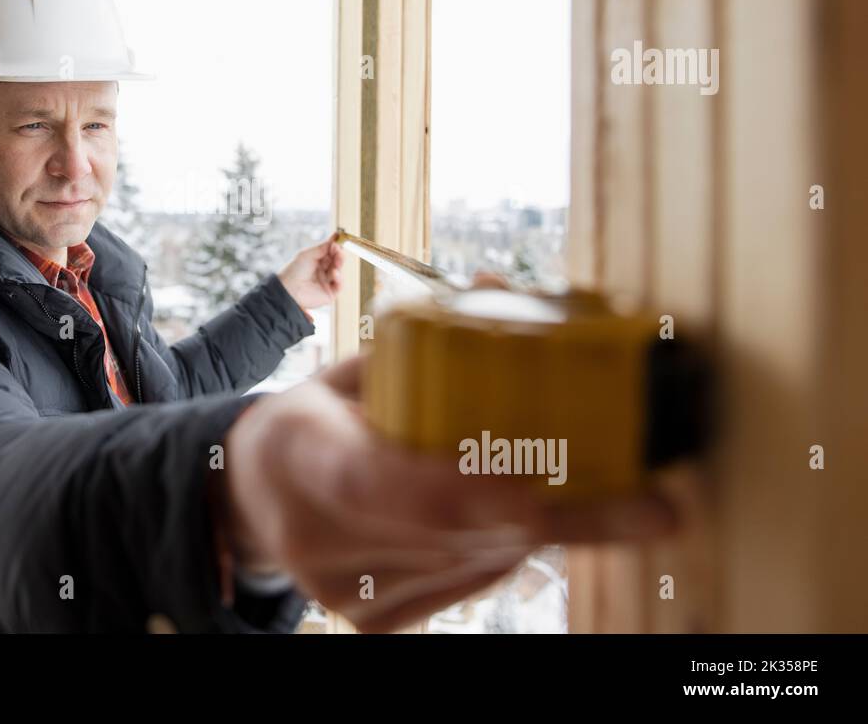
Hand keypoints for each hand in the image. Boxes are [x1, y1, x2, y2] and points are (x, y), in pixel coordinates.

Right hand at [217, 354, 678, 633]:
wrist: (254, 498)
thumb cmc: (316, 417)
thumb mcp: (347, 373)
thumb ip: (418, 344)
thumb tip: (499, 285)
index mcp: (299, 453)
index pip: (372, 480)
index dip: (453, 492)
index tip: (533, 500)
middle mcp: (319, 537)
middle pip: (452, 530)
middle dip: (561, 512)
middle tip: (653, 503)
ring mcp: (345, 591)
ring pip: (475, 559)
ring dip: (546, 521)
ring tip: (613, 498)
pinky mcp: (374, 622)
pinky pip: (470, 582)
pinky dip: (510, 545)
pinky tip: (519, 514)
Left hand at [276, 236, 343, 311]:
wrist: (288, 288)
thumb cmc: (294, 271)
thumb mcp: (307, 255)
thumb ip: (322, 248)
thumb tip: (334, 241)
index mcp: (317, 261)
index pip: (330, 252)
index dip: (335, 246)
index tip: (339, 239)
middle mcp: (322, 271)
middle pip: (336, 261)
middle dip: (339, 255)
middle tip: (339, 251)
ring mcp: (326, 282)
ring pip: (339, 271)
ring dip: (339, 265)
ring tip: (337, 261)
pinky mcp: (329, 293)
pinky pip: (339, 285)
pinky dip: (339, 278)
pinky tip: (334, 273)